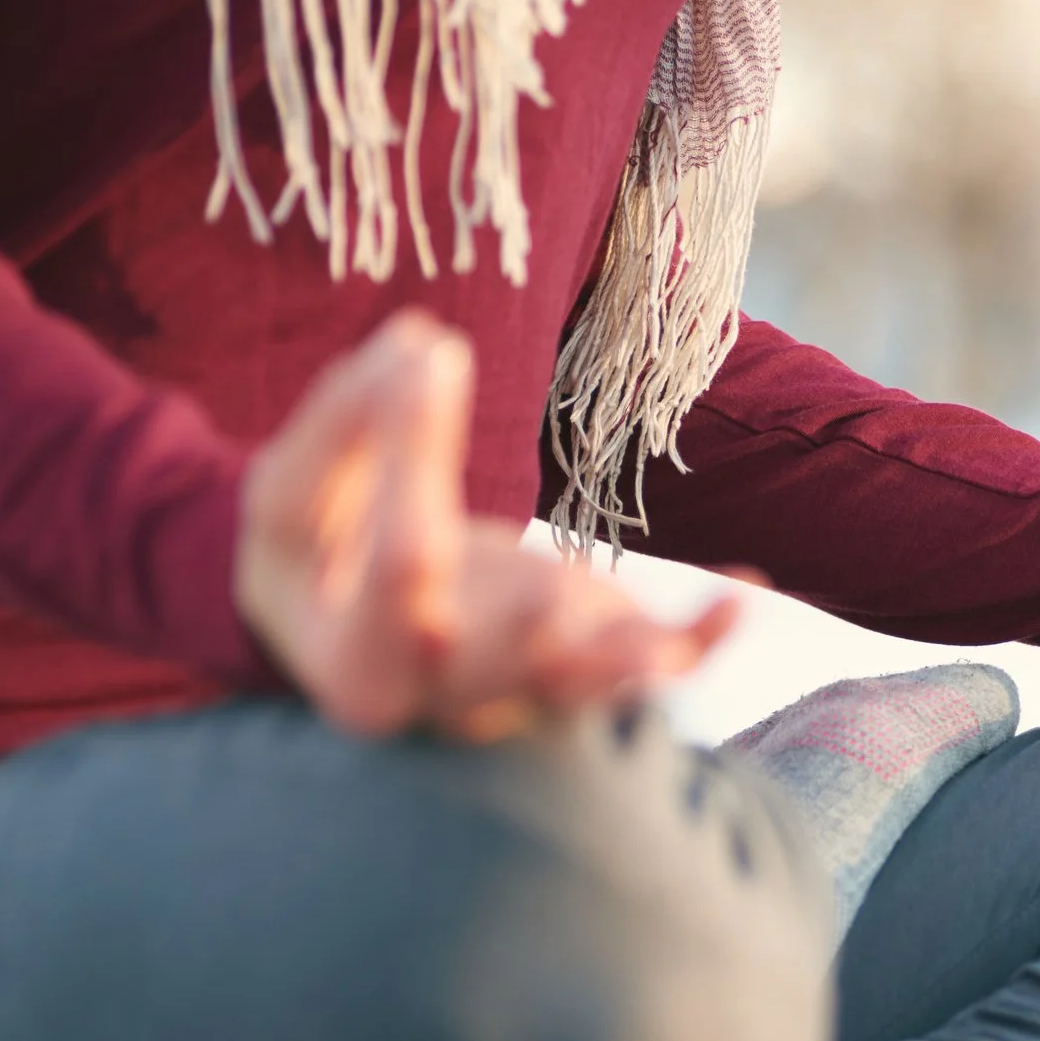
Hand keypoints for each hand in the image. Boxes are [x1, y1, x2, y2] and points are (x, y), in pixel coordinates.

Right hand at [235, 313, 740, 738]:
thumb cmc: (316, 556)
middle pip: (486, 662)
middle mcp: (447, 699)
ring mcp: (526, 690)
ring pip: (580, 685)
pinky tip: (743, 595)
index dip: (409, 458)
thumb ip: (349, 421)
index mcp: (358, 663)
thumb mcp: (296, 495)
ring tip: (662, 647)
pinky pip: (654, 666)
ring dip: (625, 662)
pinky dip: (700, 639)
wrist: (353, 629)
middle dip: (517, 630)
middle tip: (540, 597)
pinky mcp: (586, 664)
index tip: (427, 353)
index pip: (395, 567)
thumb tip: (419, 342)